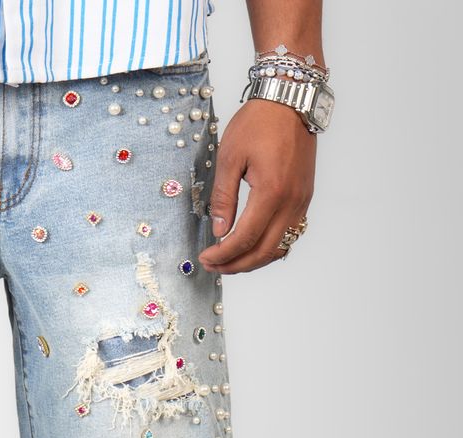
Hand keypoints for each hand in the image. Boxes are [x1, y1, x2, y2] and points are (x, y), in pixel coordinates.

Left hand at [198, 98, 315, 274]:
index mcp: (271, 192)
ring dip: (254, 260)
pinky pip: (290, 234)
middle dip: (236, 265)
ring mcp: (302, 201)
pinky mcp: (305, 197)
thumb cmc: (258, 122)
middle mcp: (291, 201)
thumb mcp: (229, 157)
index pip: (244, 239)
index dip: (222, 254)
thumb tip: (218, 230)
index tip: (205, 257)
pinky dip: (269, 247)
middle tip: (213, 265)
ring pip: (280, 247)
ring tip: (229, 259)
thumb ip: (223, 198)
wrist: (291, 99)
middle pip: (264, 252)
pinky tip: (251, 245)